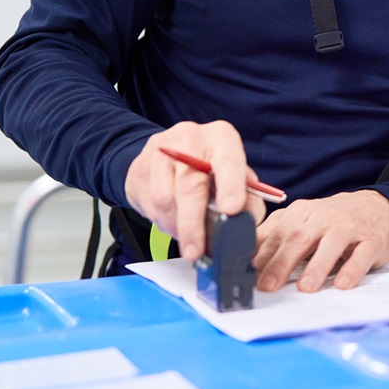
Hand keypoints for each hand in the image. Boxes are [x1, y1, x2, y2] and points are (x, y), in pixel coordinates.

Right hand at [123, 120, 264, 261]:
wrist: (169, 155)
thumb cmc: (209, 168)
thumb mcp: (235, 176)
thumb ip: (248, 198)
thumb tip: (247, 223)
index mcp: (221, 138)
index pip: (228, 160)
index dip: (231, 186)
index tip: (231, 210)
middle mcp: (190, 138)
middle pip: (191, 185)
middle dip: (193, 224)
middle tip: (196, 251)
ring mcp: (162, 151)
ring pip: (165, 197)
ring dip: (175, 226)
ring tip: (186, 238)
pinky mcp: (140, 167)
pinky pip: (149, 203)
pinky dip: (161, 221)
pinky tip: (171, 222)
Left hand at [254, 190, 388, 292]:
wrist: (377, 207)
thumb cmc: (331, 221)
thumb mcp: (301, 222)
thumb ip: (275, 237)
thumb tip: (244, 261)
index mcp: (300, 213)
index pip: (276, 234)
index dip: (260, 256)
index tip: (244, 276)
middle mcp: (323, 217)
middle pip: (299, 238)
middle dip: (281, 263)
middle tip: (267, 286)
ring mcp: (348, 228)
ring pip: (331, 244)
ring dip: (317, 266)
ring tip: (305, 288)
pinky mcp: (371, 241)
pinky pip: (362, 254)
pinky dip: (352, 269)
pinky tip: (343, 284)